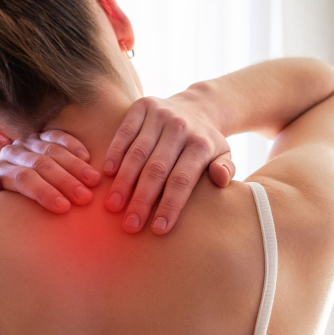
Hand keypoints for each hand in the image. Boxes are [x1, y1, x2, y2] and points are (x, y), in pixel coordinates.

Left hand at [0, 131, 101, 212]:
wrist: (13, 192)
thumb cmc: (8, 207)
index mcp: (0, 170)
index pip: (23, 179)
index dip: (44, 192)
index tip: (64, 208)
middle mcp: (13, 153)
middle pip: (41, 165)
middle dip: (64, 181)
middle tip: (85, 197)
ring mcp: (29, 142)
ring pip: (53, 151)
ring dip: (75, 166)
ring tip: (94, 182)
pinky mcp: (44, 135)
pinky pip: (59, 136)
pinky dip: (74, 145)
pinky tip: (88, 158)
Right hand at [103, 94, 233, 234]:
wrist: (198, 106)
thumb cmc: (206, 143)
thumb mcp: (224, 155)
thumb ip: (225, 169)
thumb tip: (220, 179)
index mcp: (201, 144)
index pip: (182, 180)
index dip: (170, 205)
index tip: (158, 229)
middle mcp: (180, 127)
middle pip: (157, 169)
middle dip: (142, 200)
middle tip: (130, 225)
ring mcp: (160, 114)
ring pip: (138, 152)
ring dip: (124, 181)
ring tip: (113, 206)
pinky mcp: (143, 105)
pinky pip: (125, 132)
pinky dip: (115, 153)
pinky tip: (107, 174)